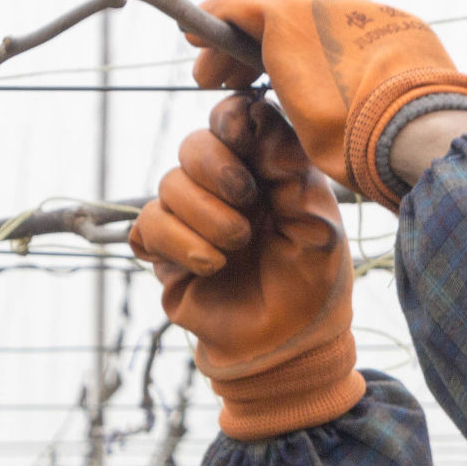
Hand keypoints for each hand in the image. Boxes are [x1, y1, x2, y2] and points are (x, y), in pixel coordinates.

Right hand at [129, 95, 365, 440]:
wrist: (288, 347)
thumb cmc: (311, 284)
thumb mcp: (318, 225)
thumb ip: (291, 171)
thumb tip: (259, 119)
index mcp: (265, 171)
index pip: (236, 121)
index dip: (232, 120)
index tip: (244, 137)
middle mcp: (225, 189)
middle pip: (194, 144)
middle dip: (215, 167)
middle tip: (246, 201)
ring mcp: (192, 220)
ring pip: (168, 184)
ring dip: (205, 215)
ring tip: (237, 248)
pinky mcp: (165, 253)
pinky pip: (148, 226)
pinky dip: (178, 242)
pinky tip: (211, 265)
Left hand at [189, 0, 466, 210]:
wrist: (415, 130)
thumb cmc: (414, 151)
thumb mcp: (401, 132)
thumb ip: (384, 124)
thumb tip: (380, 146)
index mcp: (396, 41)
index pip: (336, 41)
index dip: (301, 59)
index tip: (280, 82)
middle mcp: (362, 16)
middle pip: (299, 23)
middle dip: (262, 49)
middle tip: (236, 77)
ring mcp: (326, 12)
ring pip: (267, 14)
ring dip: (234, 41)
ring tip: (208, 72)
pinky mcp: (289, 19)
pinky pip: (239, 8)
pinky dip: (216, 19)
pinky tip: (195, 40)